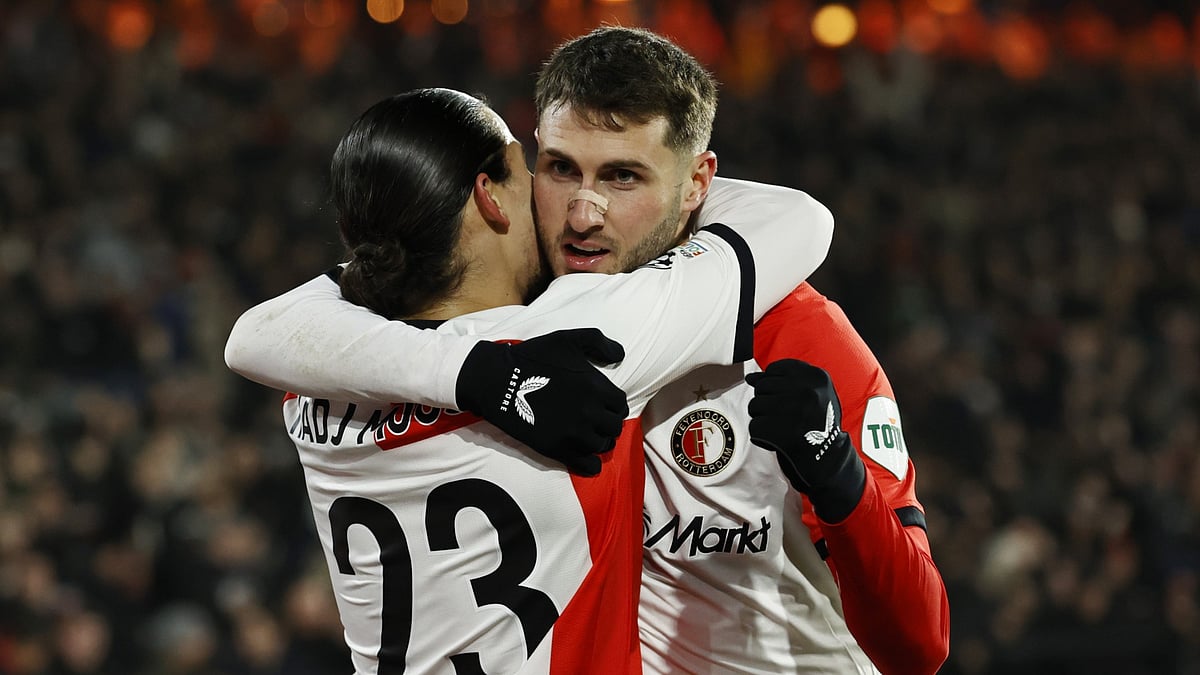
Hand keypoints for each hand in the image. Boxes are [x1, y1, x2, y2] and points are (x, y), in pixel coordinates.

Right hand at [456, 328, 628, 475]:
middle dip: (608, 423)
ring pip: (602, 445)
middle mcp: (590, 412)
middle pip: (614, 427)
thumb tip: (619, 354)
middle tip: (596, 420)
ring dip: (598, 440)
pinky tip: (585, 455)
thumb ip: (599, 343)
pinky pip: (588, 465)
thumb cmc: (533, 357)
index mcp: (596, 387)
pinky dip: (591, 463)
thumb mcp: (568, 338)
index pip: (620, 405)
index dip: (613, 404)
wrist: (499, 380)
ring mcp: (574, 433)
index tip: (603, 405)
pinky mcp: (558, 449)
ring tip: (588, 434)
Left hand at [746, 359, 864, 522]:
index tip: (784, 399)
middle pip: (762, 387)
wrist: (830, 461)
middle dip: (766, 403)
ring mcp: (796, 412)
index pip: (775, 369)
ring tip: (782, 429)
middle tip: (785, 419)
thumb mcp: (811, 396)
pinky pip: (754, 427)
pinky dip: (761, 437)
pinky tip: (778, 441)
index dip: (773, 385)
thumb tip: (750, 378)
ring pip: (755, 406)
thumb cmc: (816, 424)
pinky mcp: (783, 433)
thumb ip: (780, 382)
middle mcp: (808, 391)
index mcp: (818, 377)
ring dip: (763, 420)